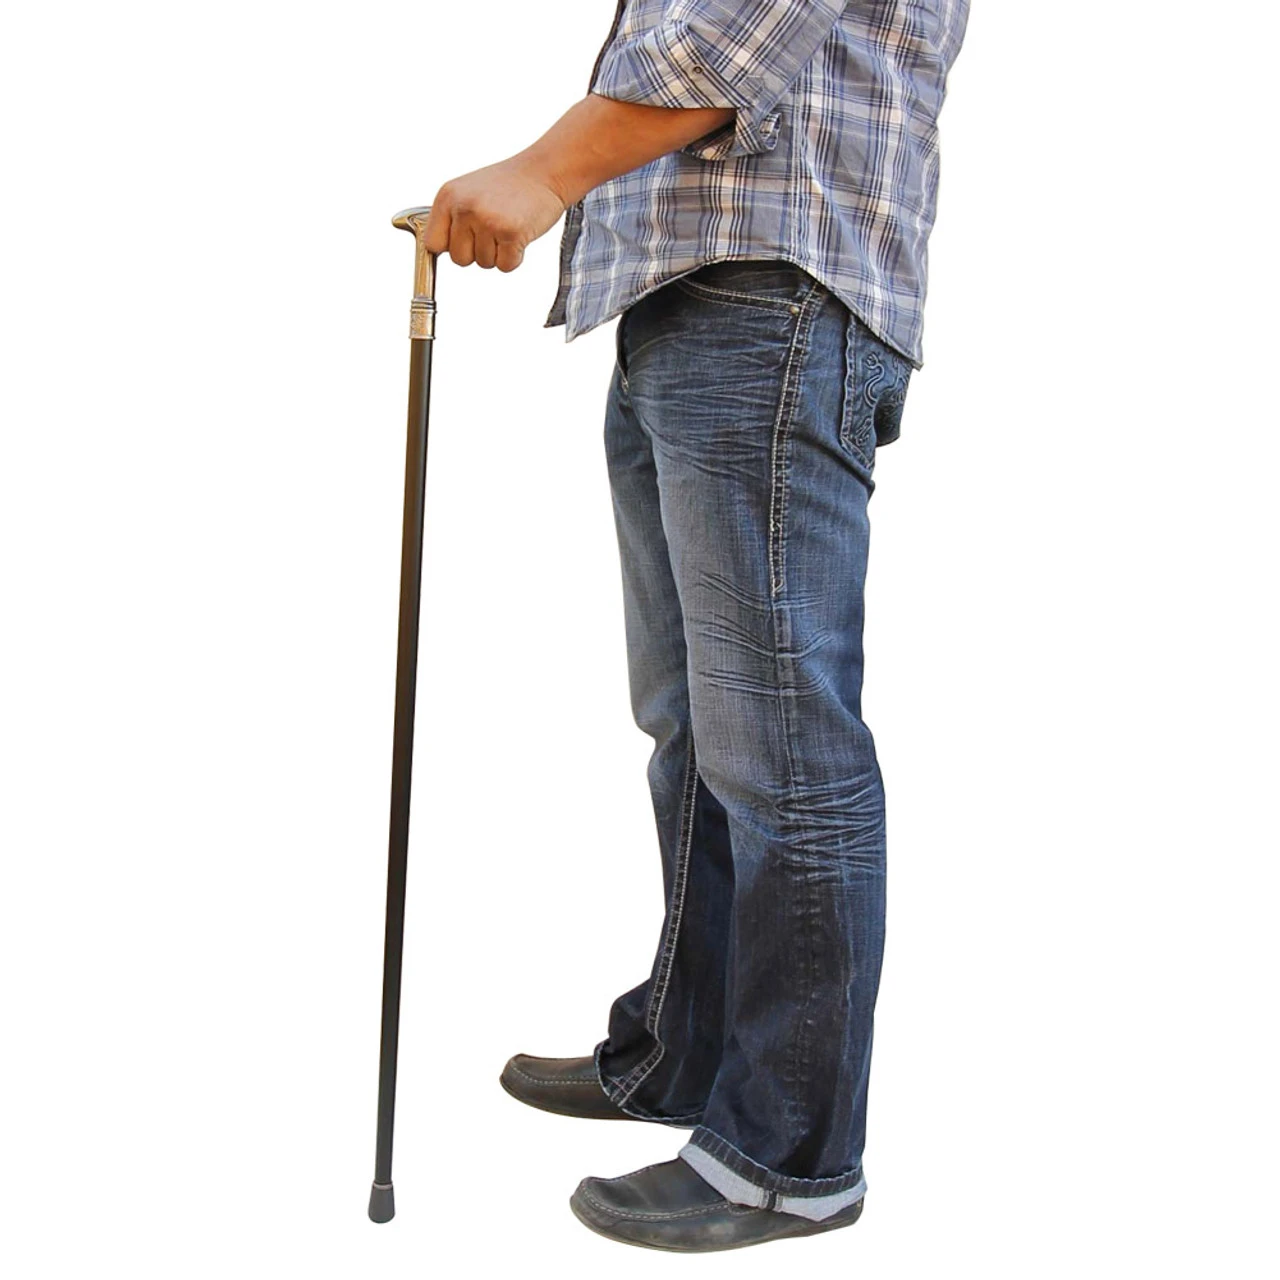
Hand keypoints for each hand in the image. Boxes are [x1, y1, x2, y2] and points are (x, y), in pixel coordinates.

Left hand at [422, 157, 566, 271]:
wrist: (544, 172)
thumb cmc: (509, 185)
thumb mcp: (468, 192)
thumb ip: (450, 217)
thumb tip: (435, 246)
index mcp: (448, 196)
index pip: (433, 243)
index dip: (450, 247)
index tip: (464, 243)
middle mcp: (464, 208)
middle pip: (459, 260)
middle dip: (477, 252)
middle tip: (493, 230)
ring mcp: (487, 221)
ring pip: (484, 264)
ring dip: (498, 253)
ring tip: (507, 227)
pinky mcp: (510, 233)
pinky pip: (506, 266)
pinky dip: (515, 257)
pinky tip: (519, 234)